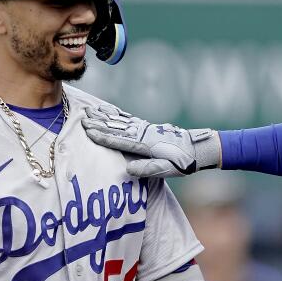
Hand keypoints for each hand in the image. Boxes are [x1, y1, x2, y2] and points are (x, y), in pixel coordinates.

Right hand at [82, 105, 220, 177]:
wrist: (198, 149)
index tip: (88, 131)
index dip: (103, 136)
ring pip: (122, 121)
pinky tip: (110, 111)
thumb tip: (128, 169)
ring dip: (105, 116)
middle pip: (118, 127)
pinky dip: (118, 114)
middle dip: (99, 122)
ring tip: (91, 109)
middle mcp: (145, 134)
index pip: (120, 140)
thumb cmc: (184, 162)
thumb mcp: (169, 170)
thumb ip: (149, 169)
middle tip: (83, 117)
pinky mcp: (149, 128)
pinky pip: (130, 119)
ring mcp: (147, 129)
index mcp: (147, 145)